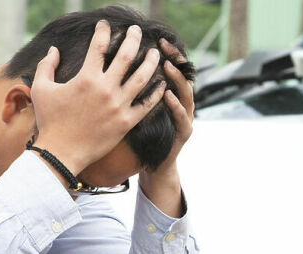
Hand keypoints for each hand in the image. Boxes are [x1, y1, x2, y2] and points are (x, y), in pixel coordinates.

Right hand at [29, 21, 164, 174]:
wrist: (61, 153)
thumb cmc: (49, 121)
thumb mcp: (41, 89)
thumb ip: (46, 65)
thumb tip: (54, 49)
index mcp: (86, 78)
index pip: (98, 46)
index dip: (103, 31)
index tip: (105, 25)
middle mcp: (105, 89)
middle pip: (126, 56)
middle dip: (133, 38)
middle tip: (137, 31)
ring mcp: (118, 106)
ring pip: (142, 77)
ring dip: (151, 62)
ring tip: (155, 53)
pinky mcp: (127, 122)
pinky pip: (147, 104)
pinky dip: (156, 93)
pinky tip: (162, 84)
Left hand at [138, 38, 193, 216]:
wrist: (155, 164)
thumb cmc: (143, 135)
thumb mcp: (138, 106)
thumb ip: (135, 86)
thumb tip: (116, 64)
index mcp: (170, 94)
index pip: (171, 68)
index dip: (166, 53)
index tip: (156, 39)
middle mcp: (182, 103)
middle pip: (183, 75)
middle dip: (175, 59)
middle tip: (164, 46)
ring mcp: (185, 117)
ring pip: (186, 93)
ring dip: (177, 79)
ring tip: (167, 66)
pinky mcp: (184, 132)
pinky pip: (181, 116)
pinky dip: (175, 105)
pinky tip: (167, 94)